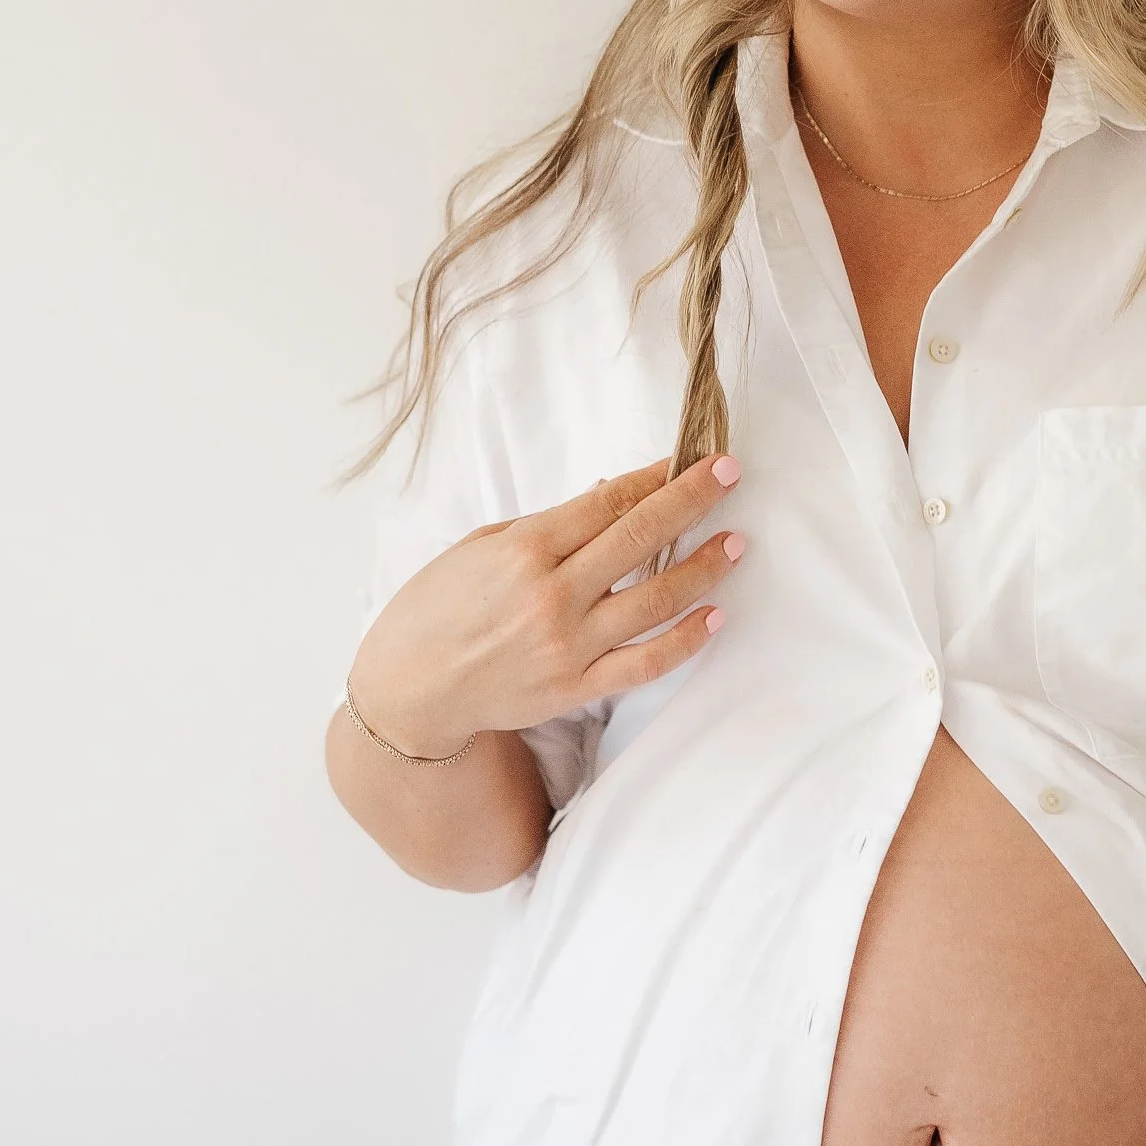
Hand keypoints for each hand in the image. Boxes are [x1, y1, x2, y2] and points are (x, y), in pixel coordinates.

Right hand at [347, 455, 742, 755]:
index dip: (655, 476)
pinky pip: (646, 664)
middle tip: (731, 473)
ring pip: (657, 600)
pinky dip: (686, 641)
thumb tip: (609, 495)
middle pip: (640, 537)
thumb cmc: (437, 607)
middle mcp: (552, 594)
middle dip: (693, 499)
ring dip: (704, 567)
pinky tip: (714, 615)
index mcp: (525, 549)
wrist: (409, 688)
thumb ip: (548, 525)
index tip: (690, 456)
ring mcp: (568, 645)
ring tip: (736, 542)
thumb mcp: (480, 546)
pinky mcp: (576, 688)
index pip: (608, 502)